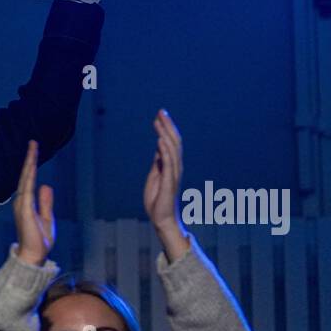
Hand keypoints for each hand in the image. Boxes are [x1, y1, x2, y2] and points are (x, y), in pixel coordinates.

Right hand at [14, 140, 54, 265]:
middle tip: (33, 142)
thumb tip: (46, 184)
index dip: (32, 164)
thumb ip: (46, 202)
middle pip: (26, 175)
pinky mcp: (25, 209)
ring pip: (25, 178)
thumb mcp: (47, 218)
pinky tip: (31, 165)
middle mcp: (22, 201)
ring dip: (29, 162)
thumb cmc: (40, 240)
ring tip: (32, 147)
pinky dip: (28, 175)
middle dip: (29, 158)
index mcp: (27, 203)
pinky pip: (27, 188)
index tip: (34, 150)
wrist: (34, 256)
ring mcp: (22, 204)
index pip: (30, 180)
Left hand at [143, 109, 189, 261]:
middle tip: (161, 111)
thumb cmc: (157, 200)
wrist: (161, 219)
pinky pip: (168, 164)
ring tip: (158, 121)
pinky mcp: (169, 182)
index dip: (166, 128)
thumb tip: (158, 147)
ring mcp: (173, 174)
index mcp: (172, 165)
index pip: (171, 142)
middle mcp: (176, 167)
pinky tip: (160, 140)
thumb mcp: (155, 176)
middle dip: (168, 125)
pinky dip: (165, 151)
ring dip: (165, 134)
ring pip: (172, 149)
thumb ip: (158, 162)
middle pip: (174, 141)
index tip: (159, 115)